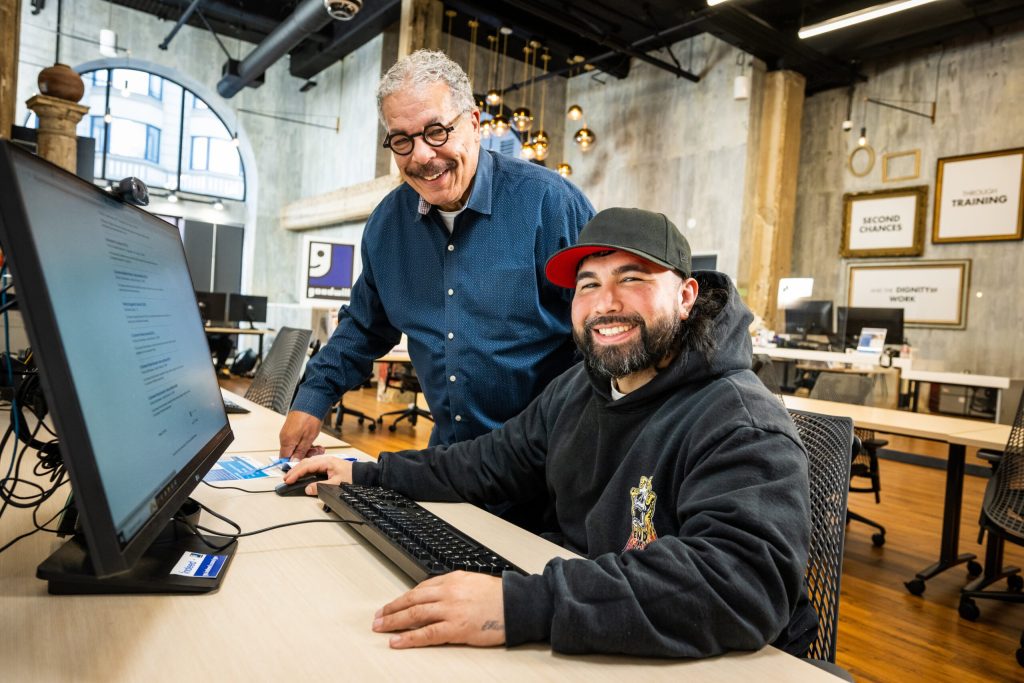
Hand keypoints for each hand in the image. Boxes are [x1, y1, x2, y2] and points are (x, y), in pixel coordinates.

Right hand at [279, 410, 325, 460]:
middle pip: (291, 454)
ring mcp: (288, 434)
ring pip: (296, 448)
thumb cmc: (310, 418)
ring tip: (318, 447)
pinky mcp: (292, 430)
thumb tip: (294, 462)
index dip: (294, 463)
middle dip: (304, 455)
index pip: (284, 459)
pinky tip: (314, 442)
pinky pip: (297, 441)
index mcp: (286, 442)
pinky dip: (306, 443)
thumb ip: (300, 452)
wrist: (311, 402)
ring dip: (307, 449)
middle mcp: (284, 438)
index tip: (303, 463)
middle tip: (315, 452)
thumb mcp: (308, 439)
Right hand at [281, 454, 353, 495]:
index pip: (306, 466)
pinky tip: (301, 474)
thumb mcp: (336, 484)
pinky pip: (312, 466)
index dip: (296, 473)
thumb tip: (307, 489)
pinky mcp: (326, 465)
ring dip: (298, 470)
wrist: (362, 474)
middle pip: (305, 463)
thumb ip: (321, 487)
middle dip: (294, 471)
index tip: (288, 480)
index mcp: (326, 462)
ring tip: (290, 477)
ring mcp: (325, 461)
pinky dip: (304, 470)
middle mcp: (324, 459)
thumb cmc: (352, 477)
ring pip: (308, 463)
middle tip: (286, 479)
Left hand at [372, 572, 504, 648]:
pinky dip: (409, 638)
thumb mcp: (473, 581)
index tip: (392, 605)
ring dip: (394, 622)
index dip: (403, 598)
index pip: (420, 589)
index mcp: (452, 579)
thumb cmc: (499, 595)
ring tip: (381, 628)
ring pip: (415, 615)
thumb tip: (436, 594)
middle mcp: (448, 592)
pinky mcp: (456, 628)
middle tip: (378, 617)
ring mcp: (451, 610)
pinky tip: (397, 641)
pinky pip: (427, 633)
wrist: (517, 604)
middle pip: (412, 600)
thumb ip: (453, 586)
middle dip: (392, 609)